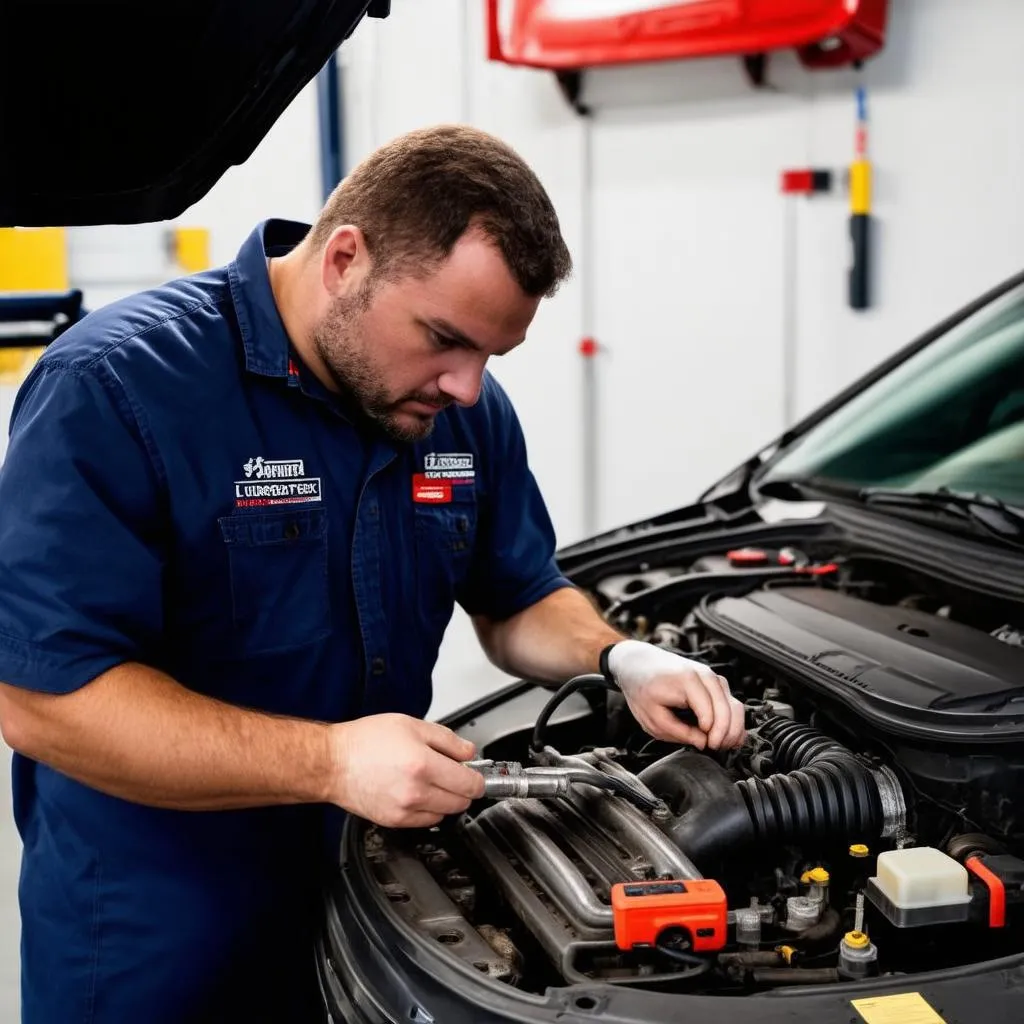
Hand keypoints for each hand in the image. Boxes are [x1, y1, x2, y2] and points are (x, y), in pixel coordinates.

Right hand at [328, 714, 485, 827]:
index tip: (477, 773)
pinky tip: (418, 791)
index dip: (478, 777)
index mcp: (423, 765)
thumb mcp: (411, 725)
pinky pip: (426, 821)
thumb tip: (469, 752)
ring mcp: (405, 810)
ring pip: (445, 813)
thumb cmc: (365, 741)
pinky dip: (429, 808)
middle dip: (463, 788)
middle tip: (454, 772)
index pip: (470, 783)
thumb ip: (447, 739)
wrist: (332, 762)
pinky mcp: (394, 822)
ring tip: (432, 780)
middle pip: (462, 802)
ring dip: (447, 799)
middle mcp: (416, 792)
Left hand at [607, 640, 745, 749]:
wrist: (639, 663)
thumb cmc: (642, 689)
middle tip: (714, 748)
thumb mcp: (652, 716)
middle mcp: (704, 675)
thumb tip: (704, 742)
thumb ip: (678, 731)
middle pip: (727, 708)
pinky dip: (734, 721)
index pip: (709, 710)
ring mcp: (712, 677)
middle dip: (725, 734)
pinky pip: (732, 703)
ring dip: (733, 729)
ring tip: (721, 745)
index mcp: (686, 680)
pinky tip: (729, 737)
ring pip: (735, 705)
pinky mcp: (715, 682)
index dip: (711, 733)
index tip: (705, 746)